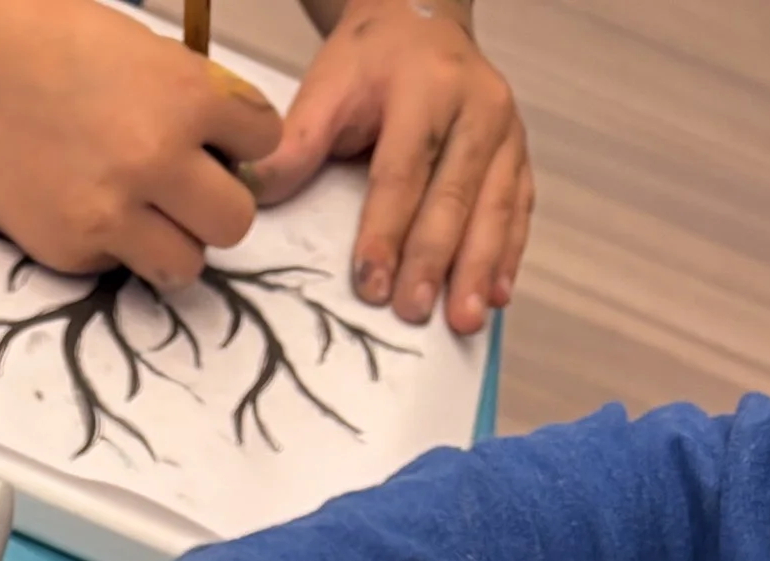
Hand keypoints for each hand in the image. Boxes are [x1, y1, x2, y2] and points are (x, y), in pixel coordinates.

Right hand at [0, 0, 281, 285]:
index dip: (241, 143)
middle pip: (235, 220)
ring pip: (188, 263)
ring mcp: (112, 214)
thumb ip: (190, 102)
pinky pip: (121, 268)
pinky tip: (82, 205)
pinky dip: (112, 248)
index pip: (262, 143)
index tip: (215, 140)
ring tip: (145, 215)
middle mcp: (158, 160)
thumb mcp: (143, 52)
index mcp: (187, 96)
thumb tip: (222, 154)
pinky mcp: (71, 250)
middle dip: (216, 205)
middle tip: (186, 191)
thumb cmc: (50, 42)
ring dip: (174, 242)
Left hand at [250, 1, 531, 333]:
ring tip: (464, 321)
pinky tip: (497, 297)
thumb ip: (296, 142)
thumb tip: (252, 194)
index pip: (403, 171)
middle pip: (455, 194)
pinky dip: (509, 256)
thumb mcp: (327, 86)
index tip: (370, 285)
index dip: (386, 230)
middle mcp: (478, 106)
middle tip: (413, 312)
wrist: (420, 23)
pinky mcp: (517, 155)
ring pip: (495, 207)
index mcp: (427, 87)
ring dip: (479, 269)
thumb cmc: (370, 63)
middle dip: (433, 260)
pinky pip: (518, 209)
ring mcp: (506, 132)